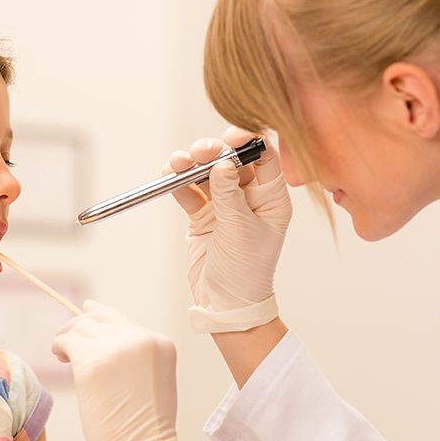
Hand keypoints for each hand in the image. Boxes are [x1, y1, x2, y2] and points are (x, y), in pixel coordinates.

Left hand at [52, 301, 181, 440]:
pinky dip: (58, 346)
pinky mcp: (91, 362)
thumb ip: (133, 356)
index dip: (98, 318)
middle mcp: (140, 339)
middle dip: (81, 326)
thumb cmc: (145, 430)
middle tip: (67, 341)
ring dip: (67, 337)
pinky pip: (66, 341)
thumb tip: (99, 336)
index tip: (83, 320)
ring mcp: (116, 349)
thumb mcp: (151, 380)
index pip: (122, 319)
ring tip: (62, 354)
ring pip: (81, 327)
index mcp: (160, 343)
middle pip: (100, 318)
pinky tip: (59, 358)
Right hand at [166, 127, 291, 332]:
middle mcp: (249, 198)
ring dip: (190, 165)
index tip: (229, 136)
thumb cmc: (246, 271)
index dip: (248, 141)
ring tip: (177, 164)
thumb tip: (222, 162)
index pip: (264, 157)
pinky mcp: (203, 216)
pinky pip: (189, 191)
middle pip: (230, 160)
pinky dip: (178, 182)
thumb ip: (229, 194)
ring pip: (206, 173)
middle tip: (198, 153)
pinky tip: (169, 176)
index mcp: (271, 198)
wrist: (226, 304)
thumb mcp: (241, 229)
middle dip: (212, 152)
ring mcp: (224, 206)